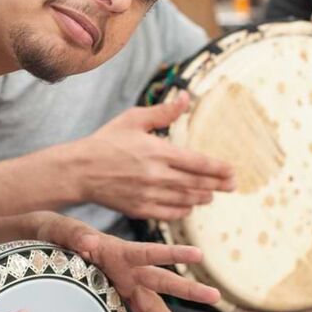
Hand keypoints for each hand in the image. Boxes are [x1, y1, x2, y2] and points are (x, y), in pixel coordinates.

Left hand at [72, 229, 220, 311]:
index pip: (150, 253)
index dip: (173, 254)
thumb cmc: (59, 232)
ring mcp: (127, 283)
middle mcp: (129, 269)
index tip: (198, 254)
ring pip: (154, 306)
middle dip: (189, 290)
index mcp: (120, 252)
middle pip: (162, 282)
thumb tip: (87, 242)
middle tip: (216, 295)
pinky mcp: (119, 293)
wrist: (53, 239)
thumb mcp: (63, 231)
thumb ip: (75, 235)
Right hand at [83, 95, 235, 219]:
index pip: (198, 162)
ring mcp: (149, 195)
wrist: (79, 171)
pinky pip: (170, 213)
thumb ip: (163, 112)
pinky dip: (184, 210)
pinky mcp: (140, 209)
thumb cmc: (106, 141)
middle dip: (218, 184)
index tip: (232, 171)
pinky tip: (189, 205)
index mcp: (158, 151)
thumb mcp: (134, 119)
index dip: (219, 168)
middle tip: (232, 184)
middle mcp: (157, 175)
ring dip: (203, 197)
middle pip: (197, 183)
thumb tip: (187, 97)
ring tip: (212, 194)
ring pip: (186, 199)